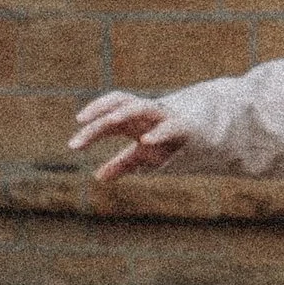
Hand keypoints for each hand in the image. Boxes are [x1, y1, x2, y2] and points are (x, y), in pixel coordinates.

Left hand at [68, 91, 189, 183]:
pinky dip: (159, 133)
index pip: (109, 111)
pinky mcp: (186, 128)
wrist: (209, 133)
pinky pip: (171, 127)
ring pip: (143, 107)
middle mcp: (148, 113)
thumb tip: (98, 177)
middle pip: (119, 107)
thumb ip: (122, 163)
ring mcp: (166, 118)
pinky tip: (147, 140)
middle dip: (99, 120)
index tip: (74, 143)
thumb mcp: (144, 154)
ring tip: (109, 121)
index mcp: (135, 118)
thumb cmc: (172, 141)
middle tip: (76, 144)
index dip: (91, 118)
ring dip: (126, 112)